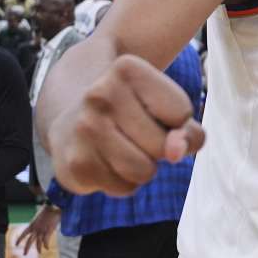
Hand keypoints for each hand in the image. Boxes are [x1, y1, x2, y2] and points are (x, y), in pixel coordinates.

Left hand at [16, 205, 60, 255]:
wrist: (53, 206)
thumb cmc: (48, 209)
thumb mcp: (40, 216)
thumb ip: (39, 222)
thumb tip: (41, 225)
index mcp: (32, 224)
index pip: (24, 233)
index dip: (19, 239)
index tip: (16, 244)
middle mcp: (35, 229)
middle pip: (29, 241)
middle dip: (26, 248)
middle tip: (24, 254)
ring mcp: (42, 230)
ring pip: (38, 242)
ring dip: (38, 249)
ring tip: (39, 253)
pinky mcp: (48, 231)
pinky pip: (46, 241)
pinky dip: (46, 245)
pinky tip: (47, 248)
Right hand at [47, 54, 204, 194]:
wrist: (70, 126)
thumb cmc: (133, 116)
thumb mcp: (165, 108)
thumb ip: (187, 129)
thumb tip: (175, 152)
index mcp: (127, 69)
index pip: (181, 112)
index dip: (177, 122)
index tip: (153, 112)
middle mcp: (100, 94)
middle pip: (164, 145)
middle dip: (160, 149)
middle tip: (135, 134)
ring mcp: (85, 129)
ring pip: (145, 171)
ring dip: (144, 169)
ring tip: (123, 150)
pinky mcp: (76, 164)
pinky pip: (125, 188)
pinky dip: (124, 183)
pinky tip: (106, 163)